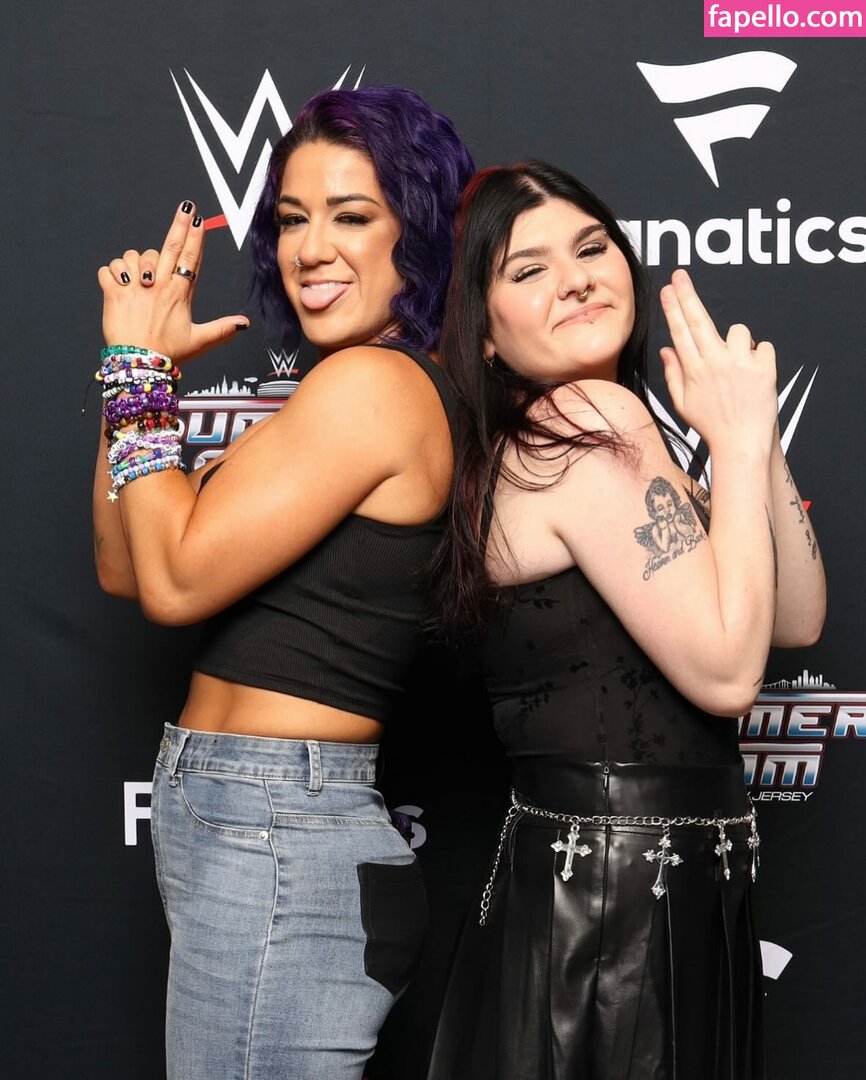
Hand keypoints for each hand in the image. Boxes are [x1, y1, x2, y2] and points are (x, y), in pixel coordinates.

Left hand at [97, 200, 249, 362]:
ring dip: (135, 261)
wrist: (139, 366)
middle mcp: (158, 286)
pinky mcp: (113, 293)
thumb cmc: (168, 354)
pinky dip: (110, 273)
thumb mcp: (199, 341)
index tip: (198, 219)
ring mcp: (135, 288)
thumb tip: (245, 323)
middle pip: (170, 248)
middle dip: (179, 225)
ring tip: (136, 278)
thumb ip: (222, 329)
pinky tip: (116, 284)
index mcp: (179, 294)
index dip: (195, 237)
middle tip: (186, 207)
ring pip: (134, 256)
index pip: (190, 258)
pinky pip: (108, 269)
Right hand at [659, 269, 776, 452]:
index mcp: (694, 372)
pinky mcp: (764, 369)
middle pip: (699, 321)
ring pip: (740, 331)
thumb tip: (667, 350)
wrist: (742, 444)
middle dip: (687, 296)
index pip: (680, 332)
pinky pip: (765, 347)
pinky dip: (761, 358)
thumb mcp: (683, 405)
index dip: (673, 308)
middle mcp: (715, 364)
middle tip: (680, 276)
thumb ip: (674, 374)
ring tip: (739, 366)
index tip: (667, 290)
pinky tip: (755, 377)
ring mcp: (740, 365)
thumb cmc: (713, 426)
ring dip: (739, 342)